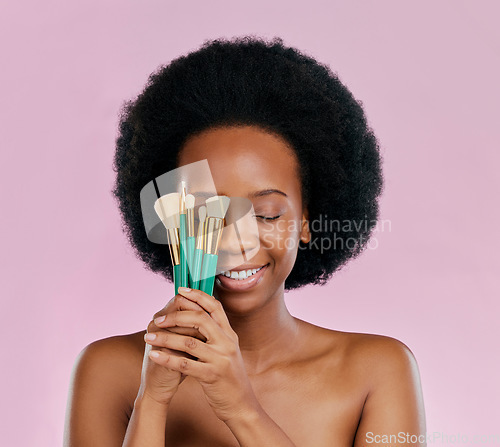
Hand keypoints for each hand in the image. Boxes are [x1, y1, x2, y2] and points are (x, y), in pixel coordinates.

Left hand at [146, 287, 259, 422]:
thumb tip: (197, 316)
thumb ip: (216, 334)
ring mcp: (221, 358)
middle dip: (175, 316)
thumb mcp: (228, 351)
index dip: (198, 295)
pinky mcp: (212, 375)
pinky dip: (167, 358)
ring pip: (189, 341)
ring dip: (165, 338)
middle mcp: (227, 342)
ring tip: (148, 337)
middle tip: (158, 319)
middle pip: (200, 319)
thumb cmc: (229, 377)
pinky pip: (185, 364)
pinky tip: (154, 355)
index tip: (181, 290)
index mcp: (229, 334)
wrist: (241, 404)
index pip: (214, 306)